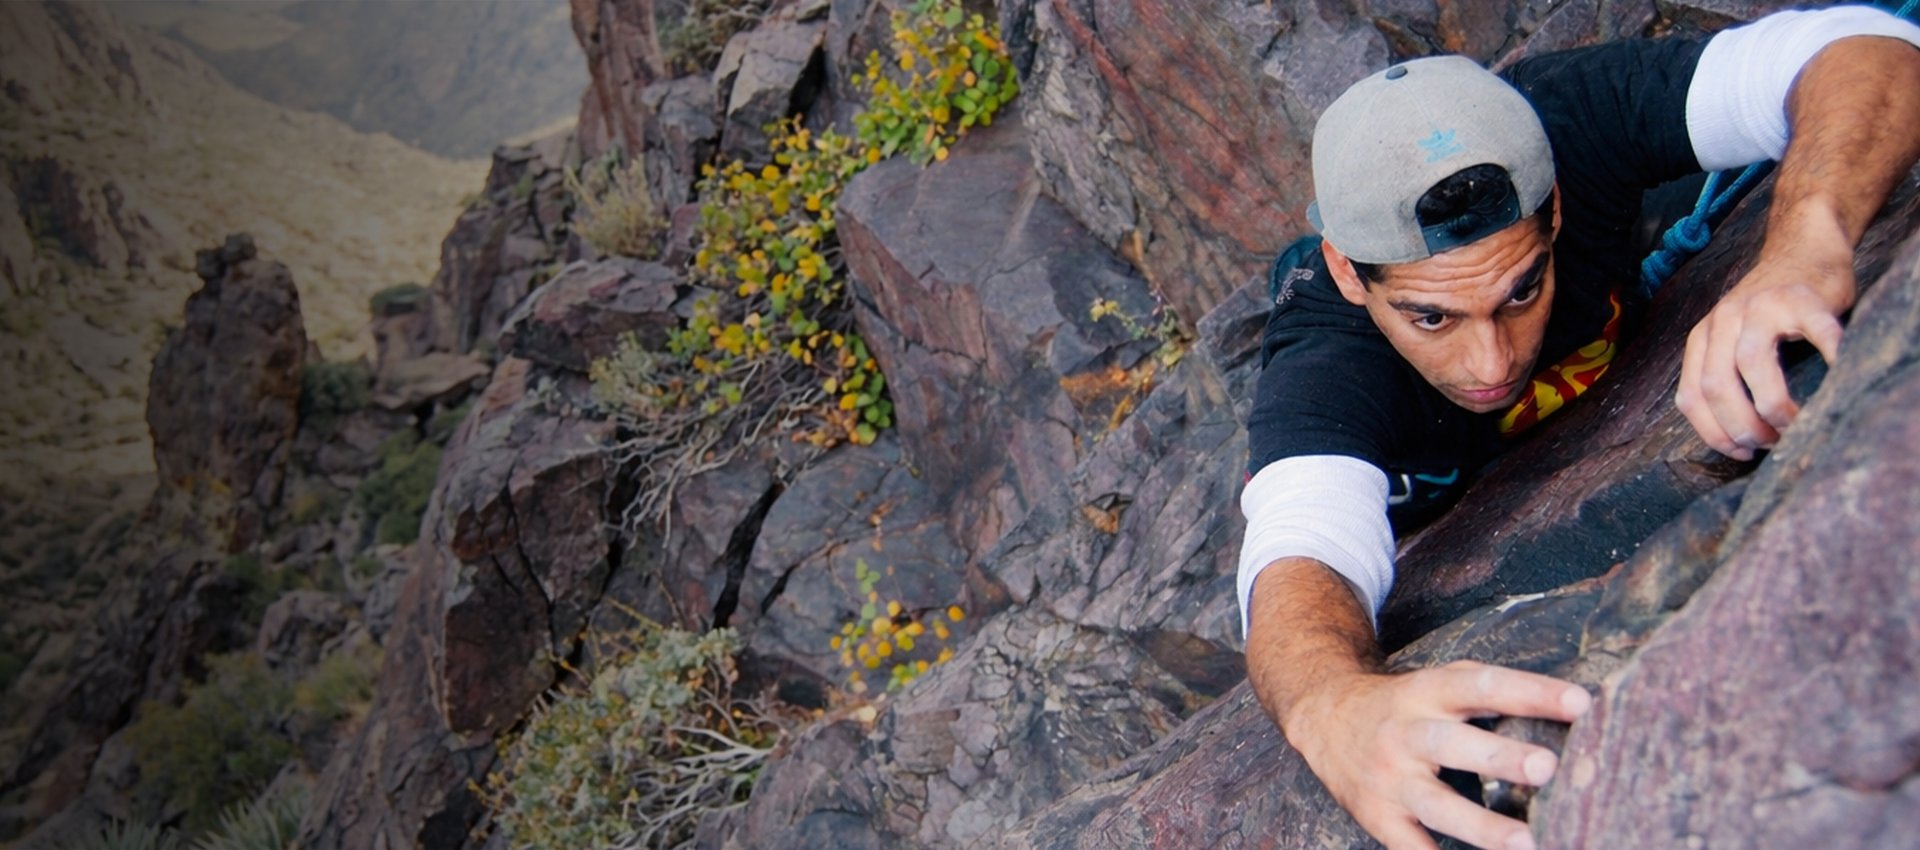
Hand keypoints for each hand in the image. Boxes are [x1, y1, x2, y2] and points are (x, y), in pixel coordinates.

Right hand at [1283, 660, 1591, 849]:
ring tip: (1527, 842)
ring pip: (1436, 804)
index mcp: (1428, 692)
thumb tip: (1575, 709)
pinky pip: (1411, 847)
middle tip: (1547, 768)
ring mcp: (1390, 779)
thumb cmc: (1407, 704)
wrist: (1325, 718)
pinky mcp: (1378, 817)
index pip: (1484, 686)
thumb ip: (1493, 692)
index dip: (1531, 692)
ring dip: (1482, 826)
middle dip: (1500, 757)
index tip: (1581, 703)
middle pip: (1453, 744)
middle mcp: (1407, 733)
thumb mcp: (1439, 682)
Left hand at [1675, 237, 1852, 460]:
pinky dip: (1829, 357)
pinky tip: (1836, 378)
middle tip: (1769, 442)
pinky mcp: (1802, 297)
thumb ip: (1724, 376)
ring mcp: (1761, 306)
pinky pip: (1816, 333)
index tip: (1740, 452)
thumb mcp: (1730, 341)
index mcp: (1702, 337)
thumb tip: (1735, 440)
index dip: (1713, 433)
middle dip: (1741, 425)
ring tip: (1792, 425)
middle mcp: (1723, 320)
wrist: (1801, 251)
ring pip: (1752, 364)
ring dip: (1772, 406)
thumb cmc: (1769, 312)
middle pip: (1717, 385)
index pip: (1690, 397)